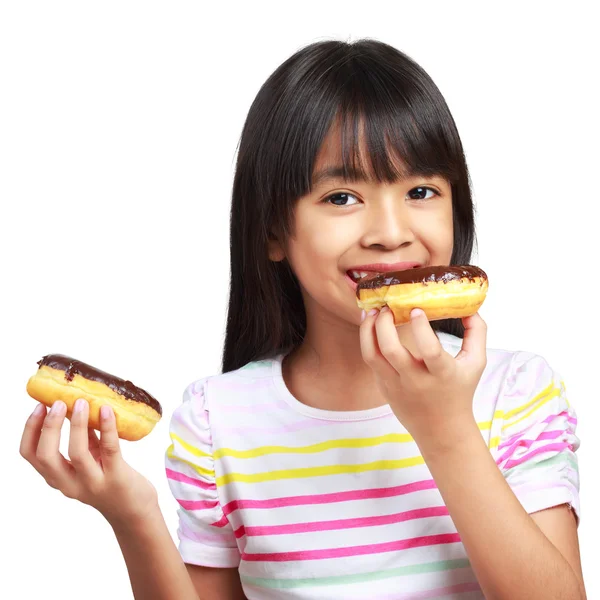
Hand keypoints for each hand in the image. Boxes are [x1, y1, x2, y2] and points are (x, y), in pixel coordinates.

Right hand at [20, 399, 158, 527]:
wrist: (134, 512)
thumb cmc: (110, 481)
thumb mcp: (91, 461)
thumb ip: (84, 439)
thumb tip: (79, 405)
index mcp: (59, 478)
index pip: (31, 455)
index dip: (30, 430)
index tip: (39, 406)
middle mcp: (70, 484)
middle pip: (46, 456)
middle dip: (49, 427)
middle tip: (57, 402)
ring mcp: (93, 483)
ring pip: (77, 453)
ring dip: (77, 424)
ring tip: (81, 402)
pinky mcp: (116, 478)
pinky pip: (109, 448)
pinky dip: (107, 427)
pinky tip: (107, 410)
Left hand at [359, 307, 486, 444]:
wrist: (441, 430)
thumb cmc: (460, 391)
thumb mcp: (476, 363)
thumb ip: (476, 333)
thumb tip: (470, 306)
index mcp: (442, 374)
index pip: (429, 350)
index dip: (420, 329)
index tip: (416, 309)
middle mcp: (416, 381)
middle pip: (391, 350)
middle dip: (384, 323)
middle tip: (387, 306)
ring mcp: (396, 385)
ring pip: (372, 355)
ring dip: (367, 329)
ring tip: (371, 312)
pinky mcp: (383, 387)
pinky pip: (370, 361)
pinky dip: (367, 340)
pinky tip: (370, 325)